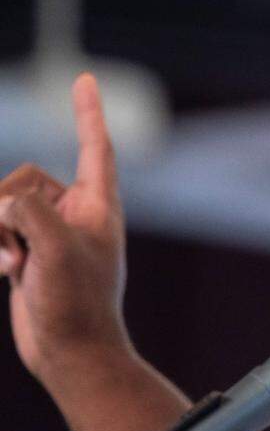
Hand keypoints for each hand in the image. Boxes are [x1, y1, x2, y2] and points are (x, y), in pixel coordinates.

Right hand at [0, 72, 129, 382]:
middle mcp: (75, 212)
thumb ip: (31, 209)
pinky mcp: (25, 252)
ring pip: (2, 205)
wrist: (70, 352)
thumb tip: (8, 202)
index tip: (85, 78)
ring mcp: (48, 232)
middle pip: (23, 179)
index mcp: (99, 204)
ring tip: (12, 267)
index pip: (95, 146)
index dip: (88, 111)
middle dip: (7, 209)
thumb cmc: (77, 302)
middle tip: (19, 250)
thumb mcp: (56, 247)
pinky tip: (1, 273)